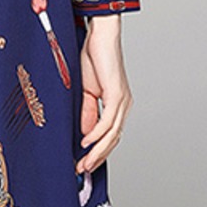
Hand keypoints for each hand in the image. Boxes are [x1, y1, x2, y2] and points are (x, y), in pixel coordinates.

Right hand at [75, 14, 133, 174]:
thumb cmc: (94, 58)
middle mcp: (123, 105)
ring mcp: (122, 101)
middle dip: (97, 157)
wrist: (100, 35)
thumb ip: (87, 112)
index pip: (110, 135)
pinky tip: (87, 142)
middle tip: (82, 170)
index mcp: (117, 105)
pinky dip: (97, 133)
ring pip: (112, 135)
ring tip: (84, 163)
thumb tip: (86, 134)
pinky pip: (108, 121)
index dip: (98, 151)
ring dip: (97, 151)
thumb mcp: (86, 91)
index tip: (84, 163)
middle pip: (113, 140)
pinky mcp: (116, 94)